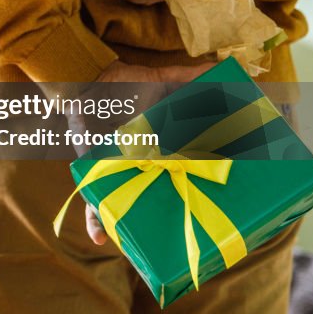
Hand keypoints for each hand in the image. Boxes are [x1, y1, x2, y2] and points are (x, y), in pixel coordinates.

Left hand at [81, 60, 212, 245]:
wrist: (88, 80)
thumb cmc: (125, 85)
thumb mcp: (160, 81)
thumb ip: (188, 76)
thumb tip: (223, 67)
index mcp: (160, 150)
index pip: (182, 176)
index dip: (197, 191)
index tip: (218, 207)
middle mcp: (141, 166)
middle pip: (158, 198)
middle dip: (171, 216)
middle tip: (188, 231)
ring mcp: (118, 172)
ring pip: (127, 206)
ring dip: (133, 226)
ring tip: (149, 246)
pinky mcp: (95, 172)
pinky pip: (93, 202)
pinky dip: (94, 221)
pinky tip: (98, 238)